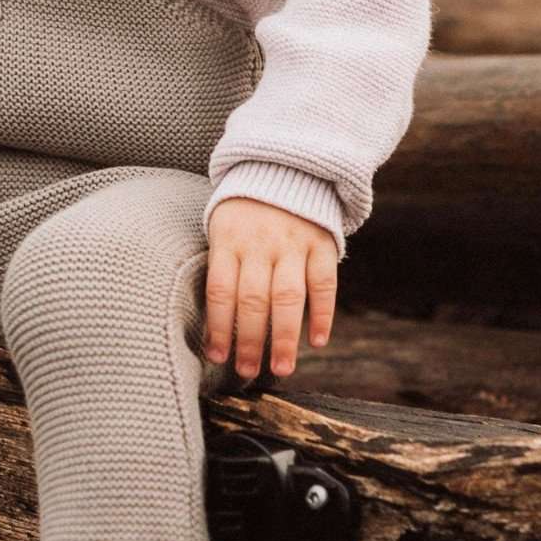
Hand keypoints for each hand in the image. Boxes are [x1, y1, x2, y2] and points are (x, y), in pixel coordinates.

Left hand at [202, 196, 338, 383]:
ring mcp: (294, 244)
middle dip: (250, 341)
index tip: (217, 357)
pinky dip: (323, 314)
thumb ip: (223, 269)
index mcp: (229, 240)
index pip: (221, 291)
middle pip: (253, 300)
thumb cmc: (246, 212)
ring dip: (284, 337)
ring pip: (288, 297)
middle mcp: (261, 244)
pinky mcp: (322, 244)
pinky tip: (316, 341)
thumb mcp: (223, 229)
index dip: (219, 327)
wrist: (287, 168)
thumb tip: (216, 327)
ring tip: (281, 368)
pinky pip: (323, 283)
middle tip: (247, 372)